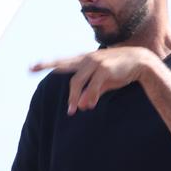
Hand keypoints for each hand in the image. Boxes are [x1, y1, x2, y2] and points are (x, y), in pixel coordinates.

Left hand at [33, 47, 154, 113]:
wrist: (141, 62)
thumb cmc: (120, 71)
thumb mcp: (104, 82)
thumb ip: (91, 92)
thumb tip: (81, 106)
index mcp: (85, 60)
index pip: (63, 62)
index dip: (47, 64)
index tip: (32, 67)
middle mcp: (87, 59)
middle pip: (63, 65)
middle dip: (46, 66)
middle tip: (30, 69)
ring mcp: (95, 63)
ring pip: (77, 82)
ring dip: (73, 98)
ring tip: (72, 111)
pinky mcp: (104, 69)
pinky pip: (92, 87)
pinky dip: (89, 97)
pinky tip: (89, 107)